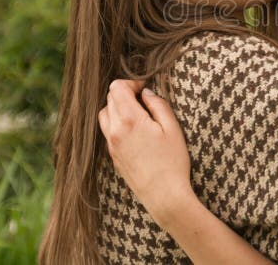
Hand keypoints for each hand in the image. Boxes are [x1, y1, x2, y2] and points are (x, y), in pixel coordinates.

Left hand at [98, 79, 195, 225]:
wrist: (163, 195)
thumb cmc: (173, 162)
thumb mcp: (172, 128)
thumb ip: (158, 105)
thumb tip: (146, 92)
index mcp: (130, 120)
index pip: (117, 88)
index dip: (132, 83)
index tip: (145, 88)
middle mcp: (115, 130)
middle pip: (109, 99)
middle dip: (125, 93)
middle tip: (145, 99)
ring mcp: (111, 144)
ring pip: (105, 114)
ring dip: (118, 108)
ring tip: (138, 113)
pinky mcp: (112, 155)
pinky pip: (107, 130)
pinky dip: (116, 122)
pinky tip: (135, 129)